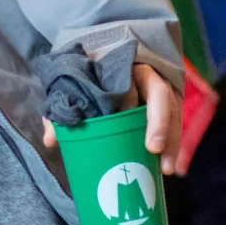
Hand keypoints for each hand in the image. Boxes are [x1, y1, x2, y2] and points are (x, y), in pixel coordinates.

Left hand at [41, 62, 184, 175]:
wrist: (106, 55)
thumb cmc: (88, 73)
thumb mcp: (73, 83)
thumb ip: (61, 107)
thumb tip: (50, 140)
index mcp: (122, 64)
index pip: (129, 76)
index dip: (128, 96)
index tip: (122, 113)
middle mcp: (146, 73)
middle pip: (160, 93)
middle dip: (160, 122)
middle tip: (154, 149)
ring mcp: (160, 87)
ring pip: (173, 110)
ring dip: (172, 140)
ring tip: (166, 168)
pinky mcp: (168, 103)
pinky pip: (175, 121)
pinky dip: (173, 144)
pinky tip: (168, 166)